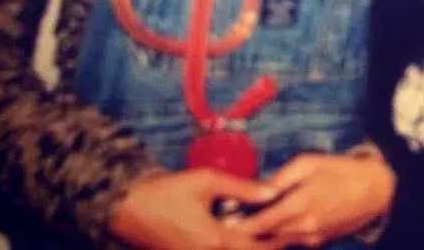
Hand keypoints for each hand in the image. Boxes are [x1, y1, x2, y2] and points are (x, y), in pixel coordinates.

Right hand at [108, 168, 276, 249]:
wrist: (131, 208)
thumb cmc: (169, 190)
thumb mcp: (208, 181)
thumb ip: (243, 188)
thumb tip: (273, 192)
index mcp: (215, 240)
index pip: (257, 249)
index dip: (278, 241)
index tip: (292, 231)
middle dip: (267, 246)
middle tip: (284, 233)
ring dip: (249, 247)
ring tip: (266, 235)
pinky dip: (233, 248)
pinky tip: (239, 237)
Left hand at [238, 152, 395, 247]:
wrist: (375, 190)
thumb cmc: (340, 170)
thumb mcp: (311, 162)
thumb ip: (282, 177)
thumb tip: (259, 189)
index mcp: (300, 204)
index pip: (261, 223)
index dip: (241, 227)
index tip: (224, 225)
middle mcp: (303, 227)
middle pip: (266, 237)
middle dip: (248, 234)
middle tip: (229, 227)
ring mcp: (311, 239)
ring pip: (278, 243)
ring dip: (262, 238)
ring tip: (246, 229)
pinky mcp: (319, 243)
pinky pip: (293, 243)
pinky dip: (279, 238)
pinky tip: (272, 228)